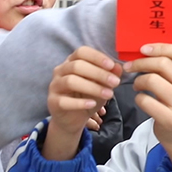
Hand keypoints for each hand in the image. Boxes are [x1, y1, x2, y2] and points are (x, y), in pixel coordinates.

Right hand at [42, 46, 122, 160]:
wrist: (73, 119)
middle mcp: (60, 71)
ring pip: (70, 81)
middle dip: (98, 73)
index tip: (111, 65)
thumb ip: (109, 75)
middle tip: (115, 82)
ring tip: (108, 95)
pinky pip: (64, 101)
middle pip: (76, 66)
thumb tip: (118, 67)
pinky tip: (92, 104)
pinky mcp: (52, 102)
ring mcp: (54, 86)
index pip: (81, 52)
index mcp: (71, 62)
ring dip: (92, 87)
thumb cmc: (86, 98)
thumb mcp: (101, 85)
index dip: (96, 57)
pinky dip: (80, 102)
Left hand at [124, 43, 171, 168]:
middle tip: (129, 67)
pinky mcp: (170, 119)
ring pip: (151, 80)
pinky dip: (138, 98)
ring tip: (137, 86)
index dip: (160, 47)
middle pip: (162, 64)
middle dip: (140, 63)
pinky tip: (142, 100)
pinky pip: (144, 100)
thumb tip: (146, 49)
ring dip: (138, 81)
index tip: (143, 49)